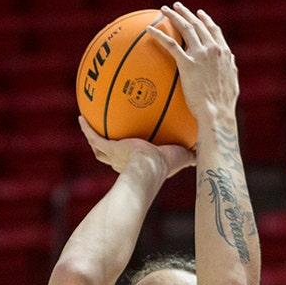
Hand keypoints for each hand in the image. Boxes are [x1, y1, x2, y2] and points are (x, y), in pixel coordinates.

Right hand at [78, 115, 193, 177]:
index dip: (131, 154)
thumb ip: (191, 152)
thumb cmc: (165, 165)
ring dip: (93, 138)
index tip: (132, 149)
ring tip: (88, 125)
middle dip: (108, 148)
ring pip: (99, 148)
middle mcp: (122, 162)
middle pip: (111, 155)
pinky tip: (81, 117)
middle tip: (108, 139)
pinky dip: (87, 128)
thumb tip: (204, 150)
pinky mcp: (109, 148)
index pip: (132, 159)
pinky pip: (94, 137)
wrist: (149, 167)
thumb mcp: (182, 156)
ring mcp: (114, 156)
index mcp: (138, 164)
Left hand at [148, 3, 238, 122]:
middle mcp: (213, 49)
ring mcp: (200, 54)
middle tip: (177, 6)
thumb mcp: (233, 82)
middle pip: (198, 24)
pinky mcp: (187, 63)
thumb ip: (231, 68)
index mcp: (224, 53)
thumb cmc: (224, 104)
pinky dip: (159, 34)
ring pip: (185, 28)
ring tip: (164, 10)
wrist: (217, 113)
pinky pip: (170, 44)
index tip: (199, 13)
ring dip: (174, 16)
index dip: (206, 20)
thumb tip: (231, 59)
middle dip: (187, 13)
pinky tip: (149, 29)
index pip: (214, 30)